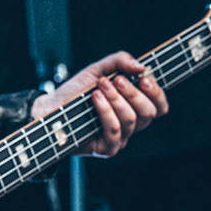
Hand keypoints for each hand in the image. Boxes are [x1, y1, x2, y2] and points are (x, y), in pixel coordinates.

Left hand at [31, 52, 168, 157]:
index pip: (159, 106)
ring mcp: (120, 137)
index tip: (144, 78)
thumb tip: (141, 66)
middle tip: (117, 80)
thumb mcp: (98, 69)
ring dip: (116, 99)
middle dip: (134, 93)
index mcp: (134, 106)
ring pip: (131, 120)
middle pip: (149, 112)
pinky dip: (106, 112)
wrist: (51, 107)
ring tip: (100, 87)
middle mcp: (131, 123)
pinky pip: (115, 131)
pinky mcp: (107, 148)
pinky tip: (95, 99)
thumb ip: (120, 62)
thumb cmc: (76, 91)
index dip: (157, 93)